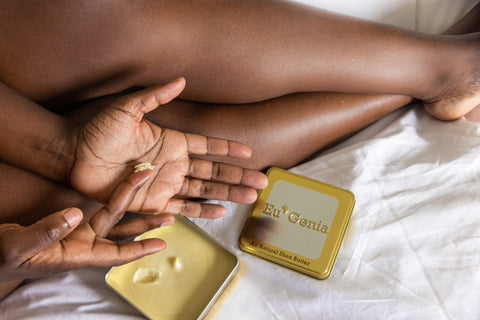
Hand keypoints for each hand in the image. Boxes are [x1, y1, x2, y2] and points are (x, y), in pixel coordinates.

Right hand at [0, 169, 172, 282]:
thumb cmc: (2, 255)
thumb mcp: (18, 246)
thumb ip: (45, 232)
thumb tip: (74, 214)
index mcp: (75, 255)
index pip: (113, 254)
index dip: (137, 250)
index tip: (160, 244)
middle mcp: (83, 243)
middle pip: (121, 232)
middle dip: (145, 225)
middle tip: (169, 217)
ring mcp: (79, 232)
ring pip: (114, 218)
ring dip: (135, 209)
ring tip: (160, 204)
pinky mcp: (72, 222)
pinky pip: (99, 210)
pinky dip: (114, 200)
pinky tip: (129, 191)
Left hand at [69, 78, 267, 217]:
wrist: (75, 157)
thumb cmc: (99, 131)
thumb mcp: (128, 109)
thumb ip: (155, 97)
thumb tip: (181, 81)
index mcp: (172, 142)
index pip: (207, 146)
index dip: (228, 149)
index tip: (249, 152)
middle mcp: (173, 165)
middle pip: (213, 172)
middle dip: (237, 177)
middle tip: (261, 183)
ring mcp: (165, 185)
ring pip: (204, 191)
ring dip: (228, 194)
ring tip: (250, 197)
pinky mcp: (153, 203)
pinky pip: (182, 208)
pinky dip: (202, 211)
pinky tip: (221, 211)